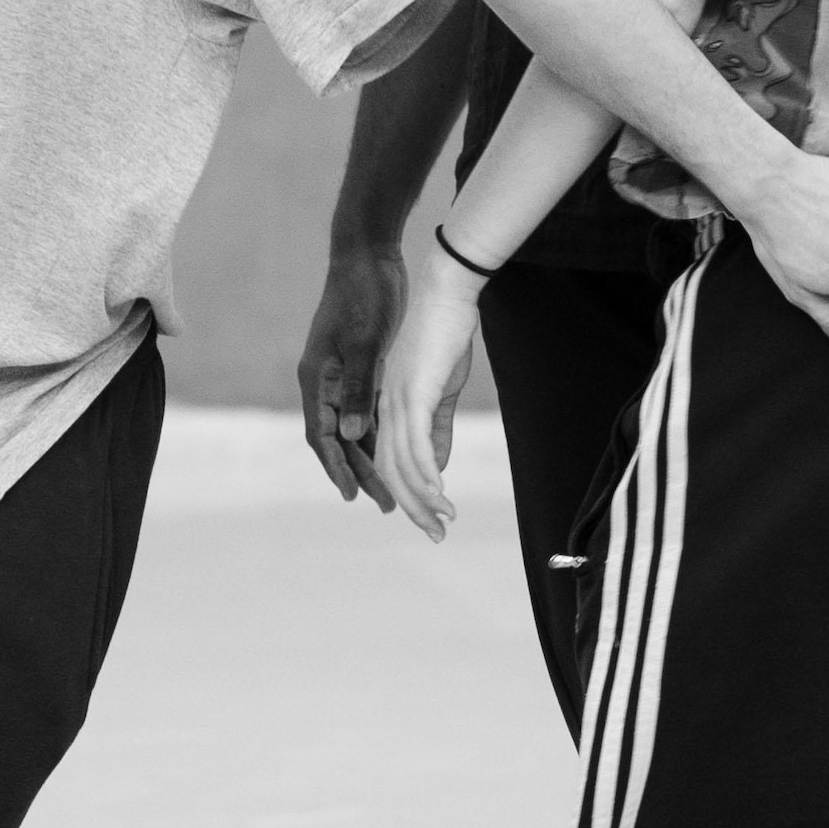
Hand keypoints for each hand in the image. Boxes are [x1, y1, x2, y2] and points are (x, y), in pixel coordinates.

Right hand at [301, 243, 405, 509]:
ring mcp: (341, 375)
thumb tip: (350, 437)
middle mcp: (324, 382)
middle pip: (339, 440)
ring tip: (396, 489)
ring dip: (373, 457)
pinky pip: (368, 411)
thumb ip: (358, 388)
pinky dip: (381, 433)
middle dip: (360, 472)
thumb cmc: (364, 295)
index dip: (336, 468)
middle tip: (389, 504)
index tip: (352, 497)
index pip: (322, 436)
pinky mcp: (361, 367)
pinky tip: (401, 451)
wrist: (368, 256)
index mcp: (317, 379)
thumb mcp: (364, 342)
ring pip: (355, 428)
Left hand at [369, 238, 488, 538]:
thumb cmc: (444, 332)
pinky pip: (416, 444)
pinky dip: (427, 474)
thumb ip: (437, 427)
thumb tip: (438, 465)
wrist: (445, 291)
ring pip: (401, 464)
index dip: (403, 492)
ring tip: (443, 523)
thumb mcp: (440, 387)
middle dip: (412, 507)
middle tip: (436, 535)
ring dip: (423, 499)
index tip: (425, 518)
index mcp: (386, 404)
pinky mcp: (413, 394)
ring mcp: (395, 401)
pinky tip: (439, 495)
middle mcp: (383, 407)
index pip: (387, 458)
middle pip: (389, 470)